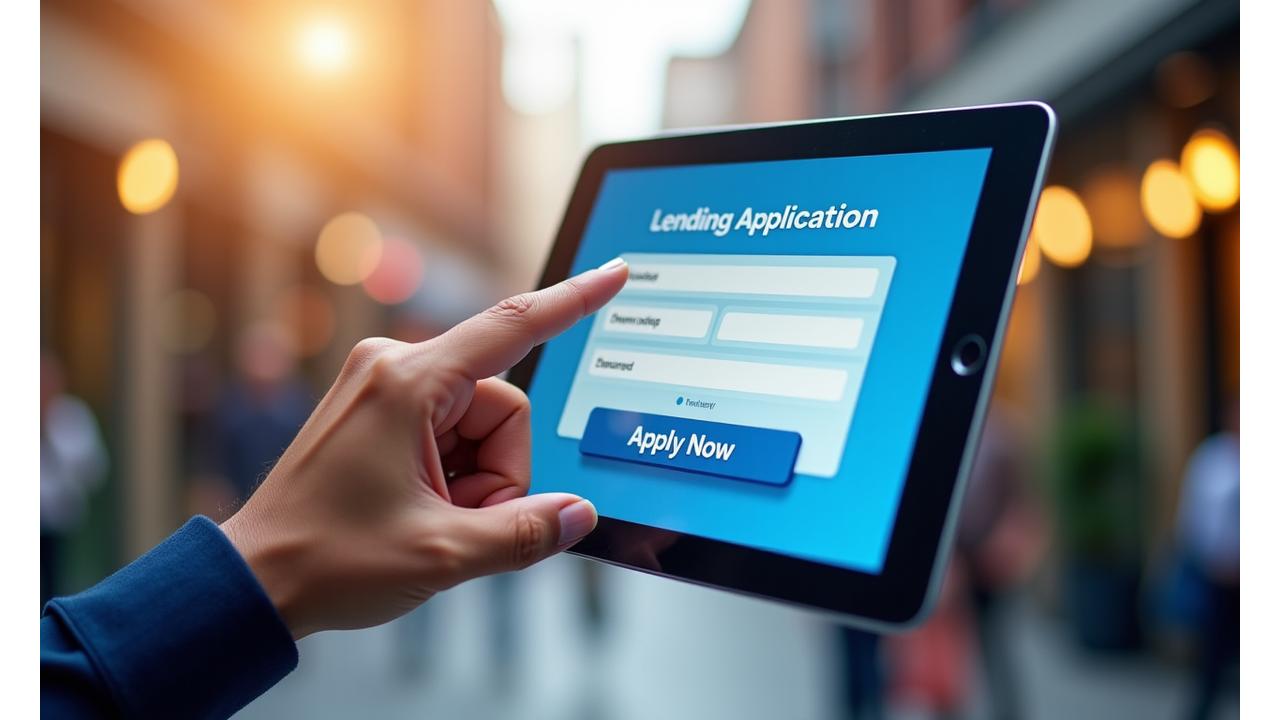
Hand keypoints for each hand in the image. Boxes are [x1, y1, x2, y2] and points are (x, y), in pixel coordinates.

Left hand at [221, 258, 628, 637]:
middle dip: (499, 474)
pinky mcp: (381, 411)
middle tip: (457, 522)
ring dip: (475, 482)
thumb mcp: (443, 555)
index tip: (614, 273)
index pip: (513, 329)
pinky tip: (420, 510)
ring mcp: (385, 388)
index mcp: (408, 383)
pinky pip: (451, 434)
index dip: (573, 301)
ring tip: (430, 521)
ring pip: (481, 427)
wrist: (256, 581)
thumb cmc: (327, 560)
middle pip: (502, 409)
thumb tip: (578, 514)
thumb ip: (526, 533)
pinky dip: (454, 477)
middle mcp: (395, 369)